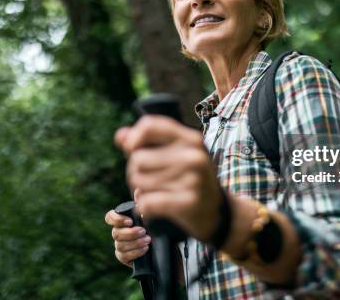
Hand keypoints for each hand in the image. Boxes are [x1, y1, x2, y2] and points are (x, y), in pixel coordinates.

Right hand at [105, 190, 151, 266]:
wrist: (160, 245)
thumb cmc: (151, 226)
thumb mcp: (148, 214)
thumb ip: (141, 203)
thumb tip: (138, 190)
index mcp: (121, 221)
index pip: (109, 217)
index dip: (116, 219)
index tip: (129, 221)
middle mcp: (117, 233)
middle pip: (116, 233)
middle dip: (130, 233)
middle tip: (143, 231)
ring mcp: (119, 245)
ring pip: (120, 245)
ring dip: (135, 243)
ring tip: (148, 240)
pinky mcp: (123, 257)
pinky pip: (124, 256)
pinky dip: (135, 252)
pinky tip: (145, 249)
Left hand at [115, 115, 222, 241]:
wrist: (218, 212)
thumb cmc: (192, 180)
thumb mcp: (178, 155)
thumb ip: (149, 142)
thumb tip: (121, 136)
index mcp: (191, 139)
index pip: (150, 125)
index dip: (133, 138)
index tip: (132, 150)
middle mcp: (194, 156)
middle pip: (138, 158)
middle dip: (135, 172)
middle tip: (149, 182)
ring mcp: (193, 179)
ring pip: (139, 182)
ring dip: (140, 191)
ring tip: (154, 194)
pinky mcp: (188, 202)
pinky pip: (146, 202)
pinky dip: (143, 207)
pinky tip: (152, 209)